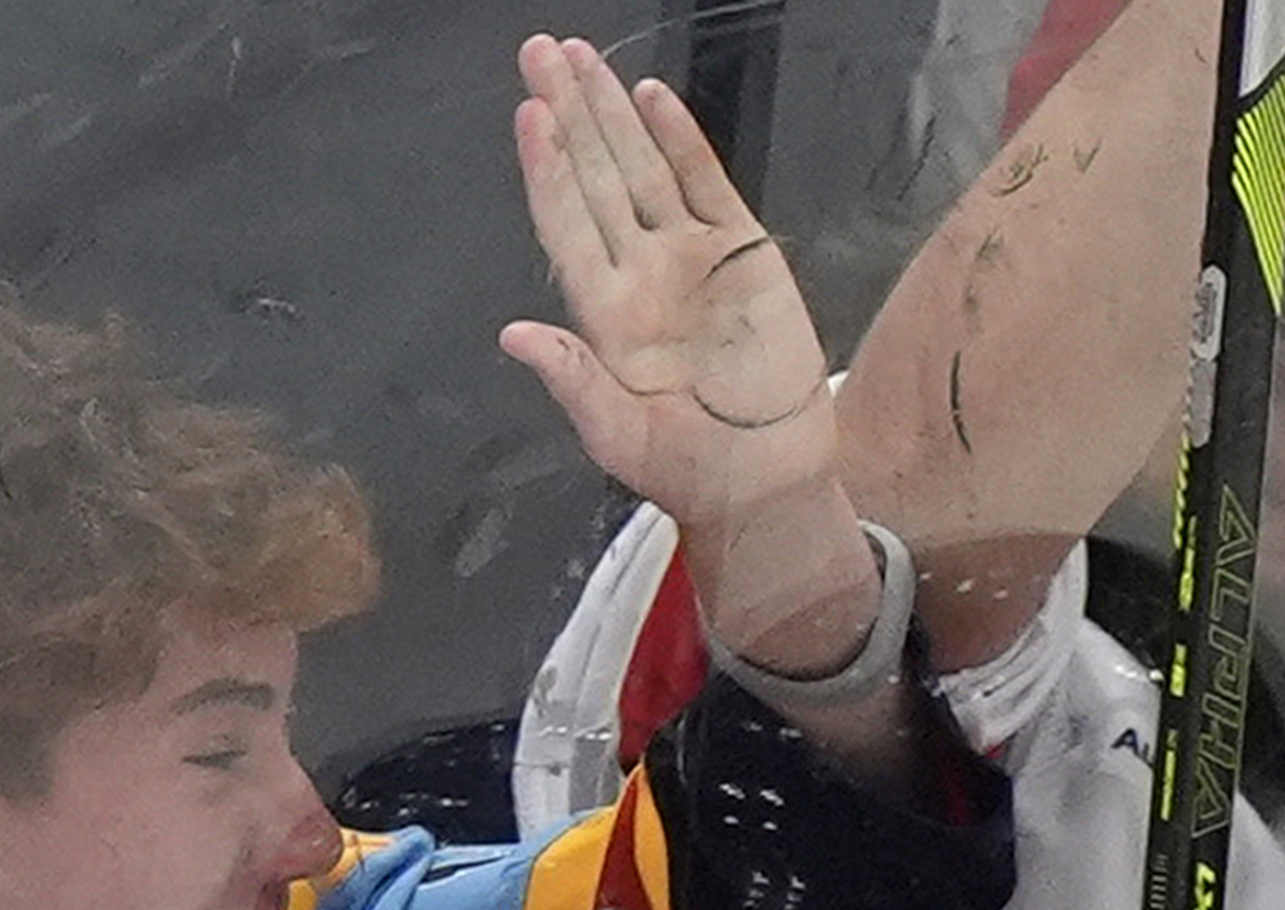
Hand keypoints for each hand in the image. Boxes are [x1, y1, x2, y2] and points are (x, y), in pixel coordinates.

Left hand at [500, 35, 871, 665]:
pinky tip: (652, 100)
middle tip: (539, 50)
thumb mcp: (621, 439)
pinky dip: (682, 140)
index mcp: (602, 310)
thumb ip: (574, 382)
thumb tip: (515, 335)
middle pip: (595, 177)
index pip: (564, 222)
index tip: (529, 113)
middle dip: (568, 113)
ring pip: (642, 168)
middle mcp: (638, 271)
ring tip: (583, 57)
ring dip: (612, 113)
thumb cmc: (688, 472)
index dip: (546, 168)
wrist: (769, 484)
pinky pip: (707, 184)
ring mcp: (690, 257)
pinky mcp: (744, 255)